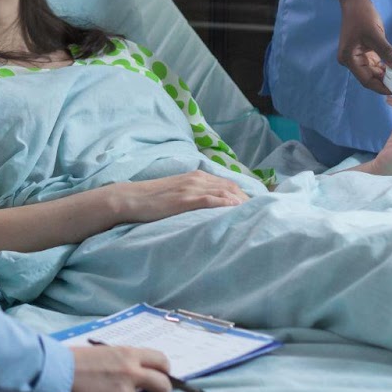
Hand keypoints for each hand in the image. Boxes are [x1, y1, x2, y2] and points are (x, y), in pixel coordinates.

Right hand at [65, 345, 172, 391]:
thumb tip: (136, 372)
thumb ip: (123, 361)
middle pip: (162, 385)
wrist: (58, 374)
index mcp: (129, 354)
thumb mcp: (105, 352)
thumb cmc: (76, 360)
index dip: (164, 370)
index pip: (161, 360)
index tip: (162, 375)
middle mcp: (132, 373)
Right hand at [107, 171, 248, 223]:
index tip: (255, 207)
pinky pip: (212, 200)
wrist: (131, 198)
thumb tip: (211, 206)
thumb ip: (195, 194)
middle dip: (248, 200)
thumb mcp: (178, 192)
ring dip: (242, 203)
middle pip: (232, 187)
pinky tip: (237, 211)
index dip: (244, 195)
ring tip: (255, 215)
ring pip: (226, 192)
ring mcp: (192, 188)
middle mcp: (198, 178)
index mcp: (197, 176)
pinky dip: (227, 205)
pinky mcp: (186, 199)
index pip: (228, 183)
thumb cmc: (153, 199)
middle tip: (260, 214)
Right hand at [338, 0, 391, 94]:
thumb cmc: (361, 15)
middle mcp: (351, 61)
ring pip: (375, 73)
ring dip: (388, 76)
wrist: (354, 1)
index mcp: (349, 59)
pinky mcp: (364, 53)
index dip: (383, 87)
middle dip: (387, 83)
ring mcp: (357, 57)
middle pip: (371, 78)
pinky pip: (377, 65)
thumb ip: (387, 52)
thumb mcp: (376, 34)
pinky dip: (387, 68)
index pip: (367, 80)